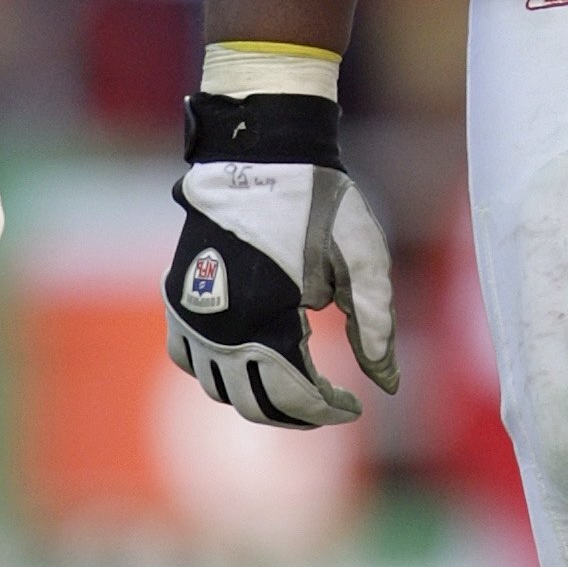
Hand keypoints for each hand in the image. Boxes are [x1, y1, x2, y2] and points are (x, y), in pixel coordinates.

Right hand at [164, 90, 396, 426]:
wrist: (262, 154)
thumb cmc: (319, 204)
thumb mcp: (363, 263)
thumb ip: (376, 327)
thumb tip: (388, 384)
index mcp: (263, 322)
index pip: (296, 395)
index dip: (329, 410)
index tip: (356, 405)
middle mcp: (217, 328)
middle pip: (254, 403)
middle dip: (297, 412)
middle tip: (329, 403)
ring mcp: (190, 313)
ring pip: (216, 386)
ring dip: (256, 395)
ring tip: (295, 385)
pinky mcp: (179, 294)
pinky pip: (187, 356)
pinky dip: (216, 370)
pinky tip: (249, 360)